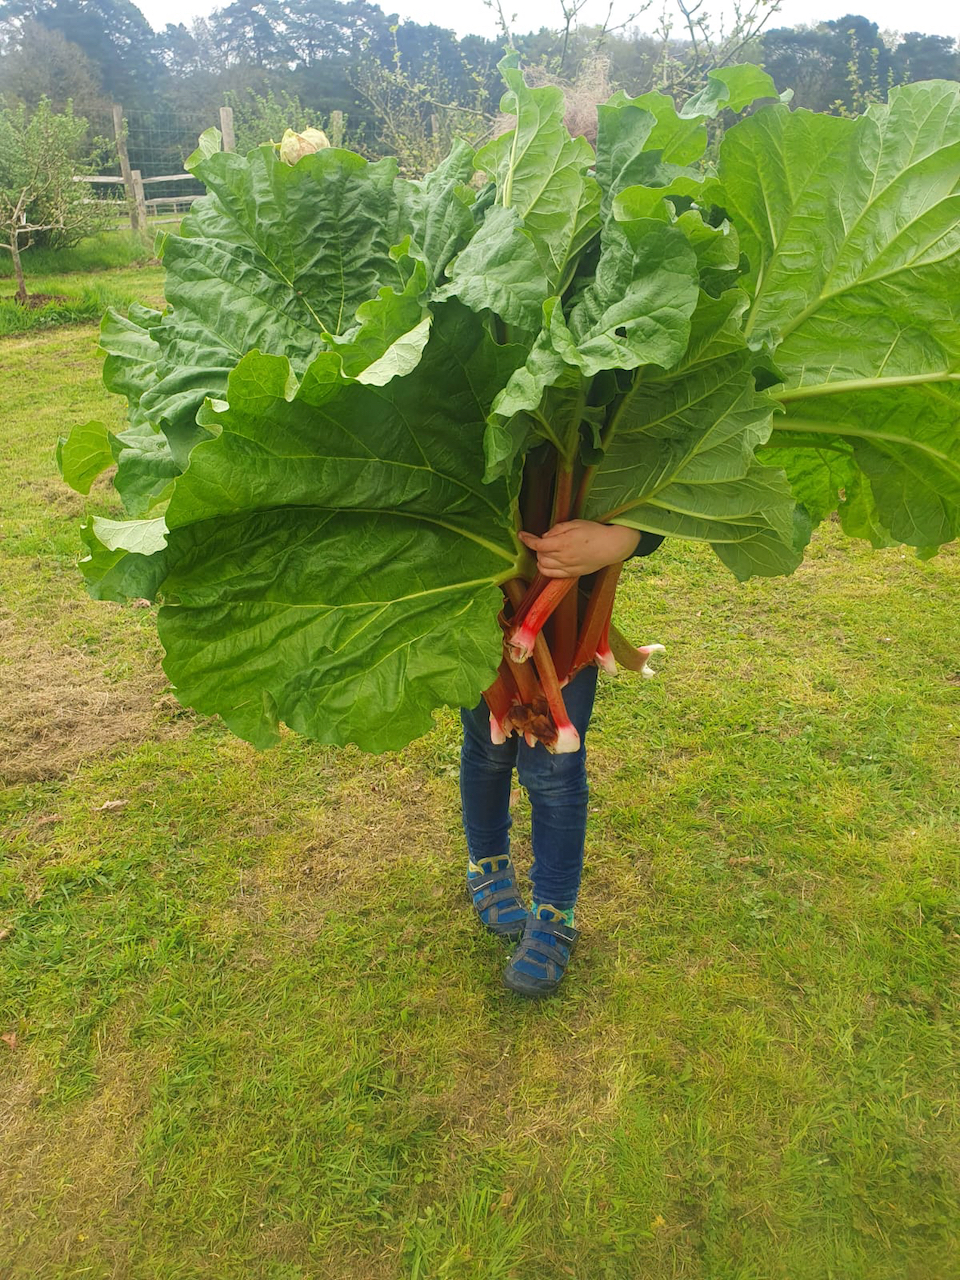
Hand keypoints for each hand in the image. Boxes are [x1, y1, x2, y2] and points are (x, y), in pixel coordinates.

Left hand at [517, 520, 641, 577]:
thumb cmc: (594, 532)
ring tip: (546, 551)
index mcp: (563, 543)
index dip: (526, 539)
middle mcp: (563, 557)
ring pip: (543, 566)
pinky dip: (544, 568)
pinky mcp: (571, 574)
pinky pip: (551, 574)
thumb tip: (545, 536)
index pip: (537, 544)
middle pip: (539, 555)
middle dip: (537, 547)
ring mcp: (567, 567)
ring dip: (540, 558)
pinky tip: (547, 562)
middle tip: (544, 540)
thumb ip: (557, 529)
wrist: (611, 546)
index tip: (521, 535)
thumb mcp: (575, 523)